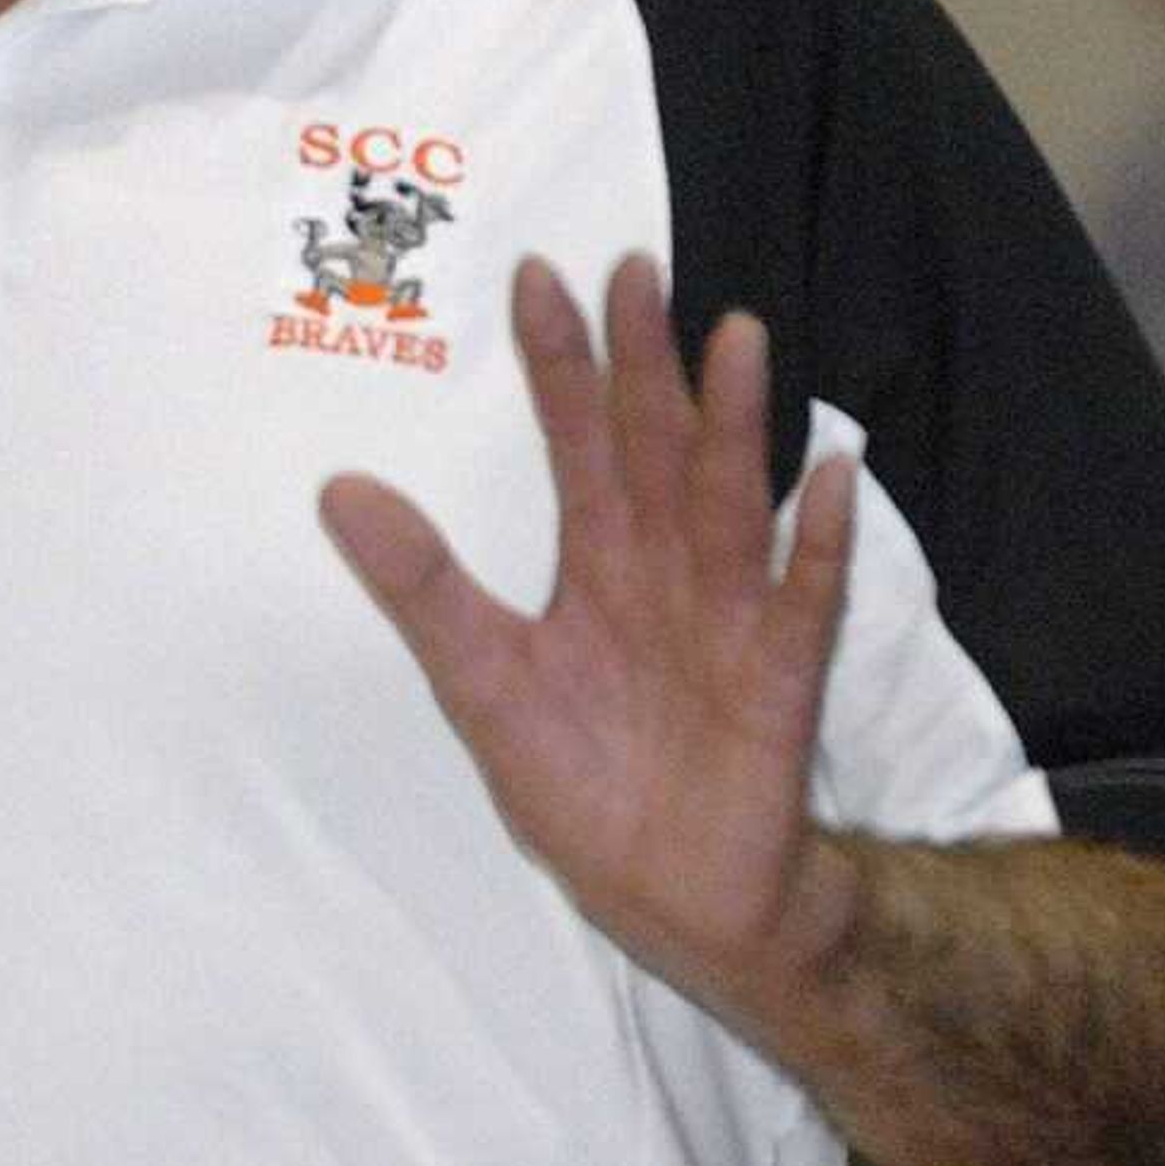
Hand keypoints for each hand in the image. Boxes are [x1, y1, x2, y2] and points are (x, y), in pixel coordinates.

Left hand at [318, 252, 860, 1024]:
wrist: (671, 897)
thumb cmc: (582, 784)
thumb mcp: (481, 681)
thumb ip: (420, 586)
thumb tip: (336, 489)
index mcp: (595, 560)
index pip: (574, 439)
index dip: (557, 363)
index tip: (535, 276)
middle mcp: (666, 567)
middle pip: (655, 445)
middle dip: (644, 361)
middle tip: (633, 267)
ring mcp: (729, 614)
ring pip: (730, 499)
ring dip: (734, 423)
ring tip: (735, 337)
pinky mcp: (779, 678)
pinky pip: (804, 599)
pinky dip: (818, 542)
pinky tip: (828, 474)